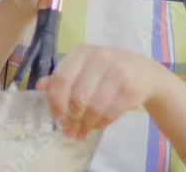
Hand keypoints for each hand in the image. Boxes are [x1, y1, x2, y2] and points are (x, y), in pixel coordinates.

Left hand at [36, 45, 162, 138]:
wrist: (145, 73)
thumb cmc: (107, 71)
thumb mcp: (84, 68)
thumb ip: (63, 76)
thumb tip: (39, 86)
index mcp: (82, 52)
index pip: (61, 78)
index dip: (56, 102)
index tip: (56, 118)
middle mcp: (99, 58)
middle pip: (77, 96)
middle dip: (71, 119)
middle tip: (69, 131)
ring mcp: (117, 72)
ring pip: (94, 107)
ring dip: (86, 124)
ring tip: (82, 132)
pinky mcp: (131, 88)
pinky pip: (110, 112)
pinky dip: (101, 123)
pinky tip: (96, 126)